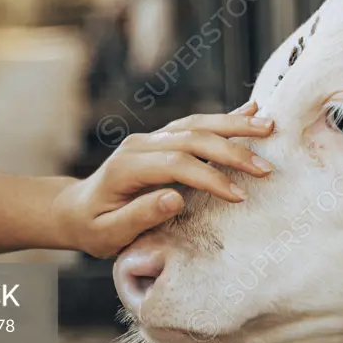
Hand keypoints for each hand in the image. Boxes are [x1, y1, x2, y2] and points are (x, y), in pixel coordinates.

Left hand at [51, 101, 273, 257]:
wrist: (74, 209)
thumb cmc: (93, 228)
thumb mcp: (109, 233)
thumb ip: (140, 215)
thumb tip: (175, 198)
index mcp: (127, 167)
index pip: (177, 164)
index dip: (209, 178)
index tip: (238, 195)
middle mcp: (140, 145)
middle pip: (192, 137)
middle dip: (232, 150)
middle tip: (265, 167)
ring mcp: (151, 138)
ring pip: (198, 124)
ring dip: (235, 125)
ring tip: (268, 127)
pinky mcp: (162, 138)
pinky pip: (196, 123)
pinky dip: (224, 117)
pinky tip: (250, 110)